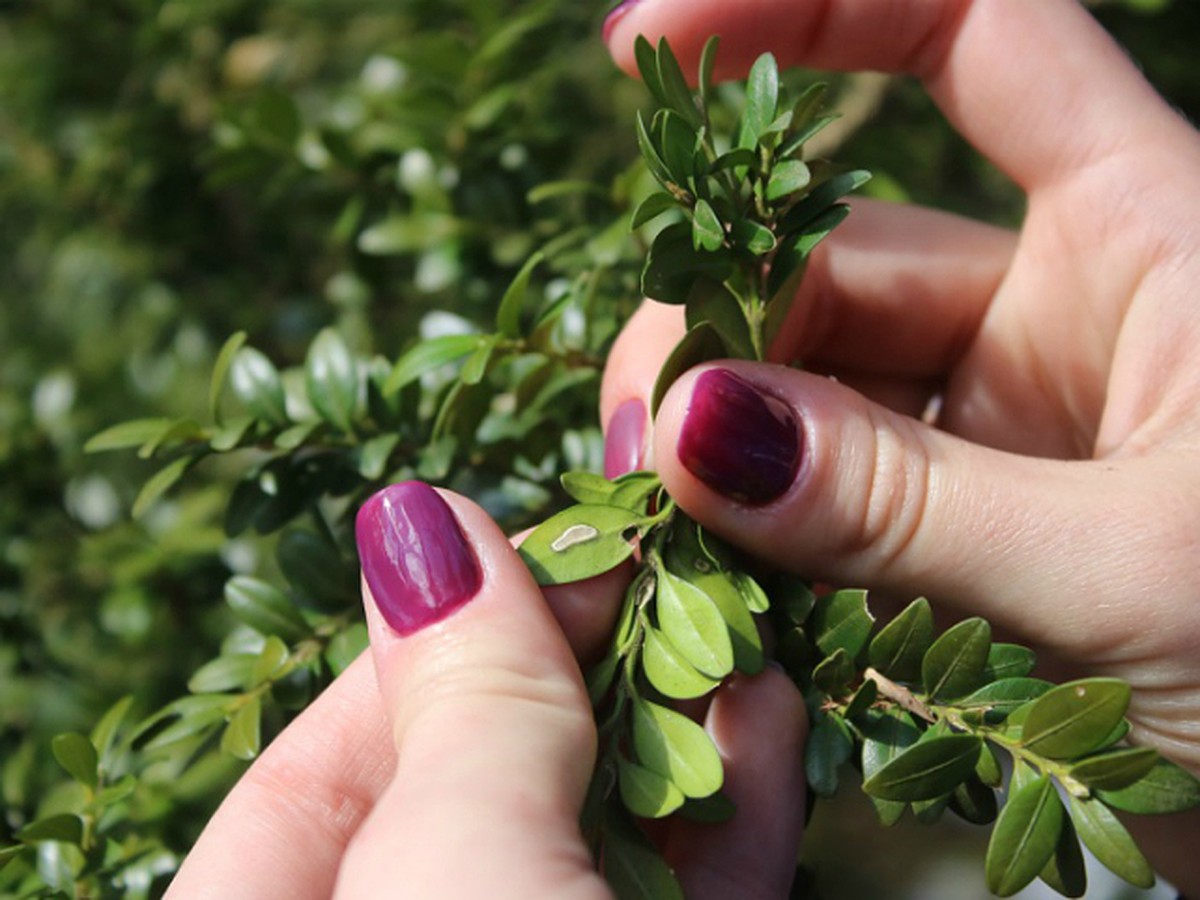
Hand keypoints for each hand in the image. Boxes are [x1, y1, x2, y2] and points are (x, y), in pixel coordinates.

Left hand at [166, 483, 806, 898]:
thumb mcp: (452, 868)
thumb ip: (457, 701)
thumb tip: (418, 519)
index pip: (315, 766)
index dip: (431, 642)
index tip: (537, 538)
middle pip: (480, 786)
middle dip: (579, 667)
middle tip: (655, 556)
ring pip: (596, 836)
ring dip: (678, 722)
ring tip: (731, 607)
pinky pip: (690, 892)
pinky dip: (734, 806)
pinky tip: (770, 707)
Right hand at [603, 0, 1199, 889]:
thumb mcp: (1125, 577)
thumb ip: (903, 504)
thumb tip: (686, 433)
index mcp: (1139, 236)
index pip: (971, 32)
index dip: (804, 11)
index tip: (643, 52)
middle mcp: (1049, 309)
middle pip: (827, 257)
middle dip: (717, 332)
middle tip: (642, 453)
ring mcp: (988, 420)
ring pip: (801, 382)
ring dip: (717, 452)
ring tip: (664, 537)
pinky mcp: (947, 518)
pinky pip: (813, 489)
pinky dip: (751, 530)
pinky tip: (710, 582)